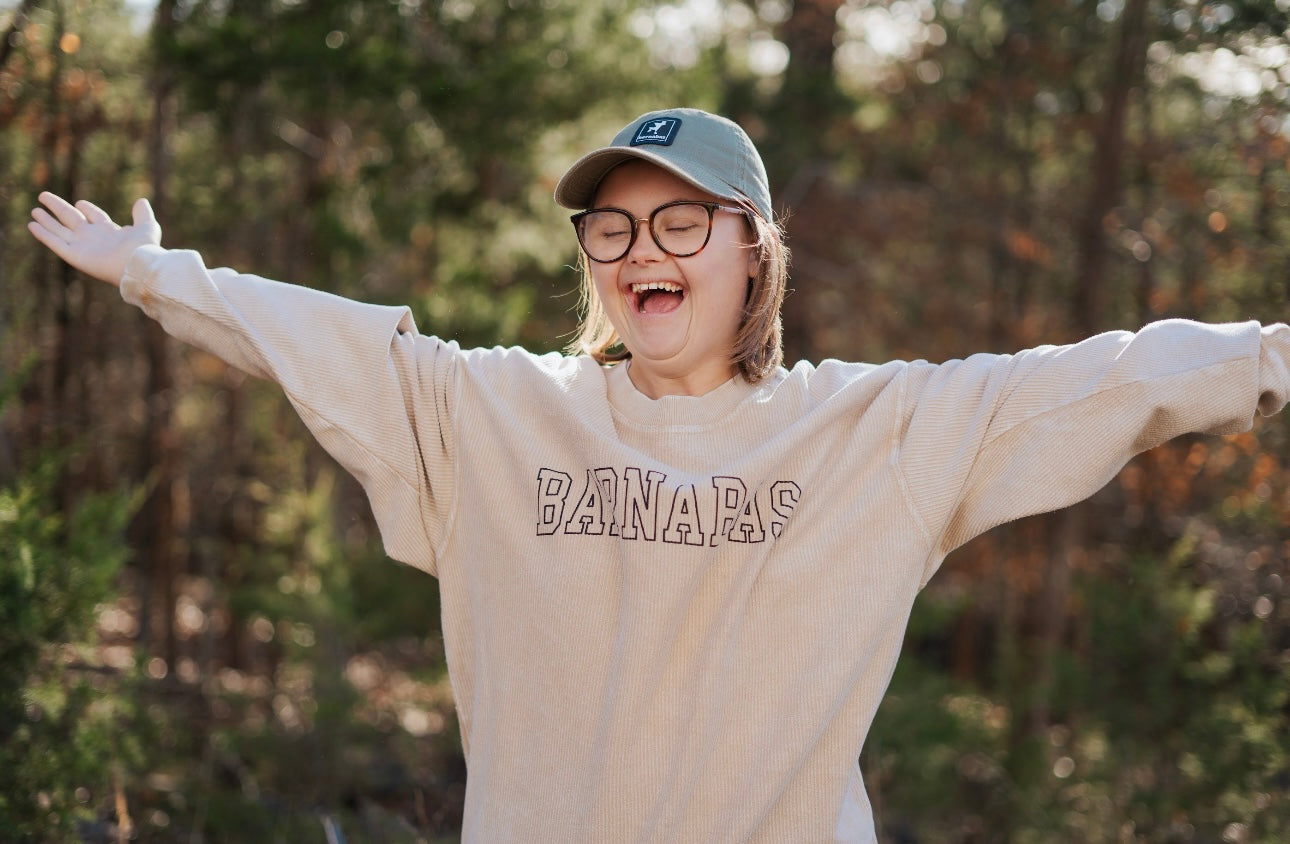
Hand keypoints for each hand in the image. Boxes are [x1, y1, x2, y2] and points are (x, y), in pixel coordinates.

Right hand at [28, 192, 161, 286]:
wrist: (138, 265)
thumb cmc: (144, 247)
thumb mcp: (147, 226)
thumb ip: (142, 214)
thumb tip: (141, 200)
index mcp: (110, 231)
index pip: (94, 216)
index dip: (87, 209)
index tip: (80, 203)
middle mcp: (93, 238)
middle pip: (71, 218)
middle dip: (58, 208)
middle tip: (43, 196)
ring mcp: (82, 246)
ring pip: (59, 230)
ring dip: (47, 221)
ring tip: (34, 210)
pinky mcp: (74, 255)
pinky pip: (54, 242)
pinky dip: (43, 234)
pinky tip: (32, 225)